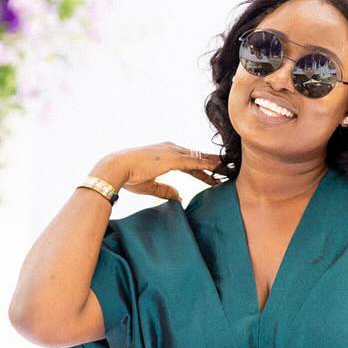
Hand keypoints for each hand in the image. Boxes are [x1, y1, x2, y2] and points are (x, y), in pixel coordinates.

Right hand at [99, 143, 226, 202]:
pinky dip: (208, 166)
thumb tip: (179, 197)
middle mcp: (172, 149)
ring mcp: (173, 152)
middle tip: (230, 171)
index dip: (204, 170)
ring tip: (231, 170)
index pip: (190, 163)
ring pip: (201, 158)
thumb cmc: (129, 176)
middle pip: (199, 158)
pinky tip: (219, 170)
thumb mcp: (150, 185)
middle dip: (214, 165)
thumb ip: (166, 190)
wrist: (116, 167)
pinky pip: (195, 162)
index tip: (215, 177)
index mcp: (166, 154)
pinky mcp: (172, 158)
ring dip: (216, 165)